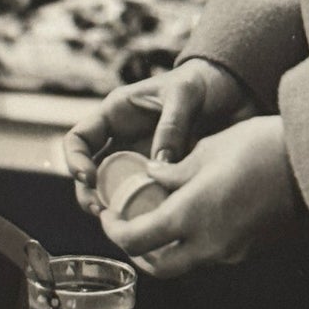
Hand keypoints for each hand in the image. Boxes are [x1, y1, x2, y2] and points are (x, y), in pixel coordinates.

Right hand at [63, 59, 258, 216]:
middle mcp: (124, 142)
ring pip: (116, 194)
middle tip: (104, 212)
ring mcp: (141, 163)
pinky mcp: (163, 180)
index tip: (89, 177)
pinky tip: (157, 224)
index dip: (75, 159)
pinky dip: (147, 214)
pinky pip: (146, 202)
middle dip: (91, 196)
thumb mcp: (185, 95)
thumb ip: (171, 125)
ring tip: (128, 224)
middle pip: (91, 175)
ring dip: (117, 211)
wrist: (233, 94)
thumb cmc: (201, 83)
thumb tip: (160, 164)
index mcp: (117, 114)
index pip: (79, 139)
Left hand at [101, 115, 305, 276]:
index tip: (107, 213)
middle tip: (127, 223)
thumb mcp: (208, 149)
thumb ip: (174, 170)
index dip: (114, 229)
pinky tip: (191, 213)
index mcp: (190, 216)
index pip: (136, 239)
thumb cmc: (259, 148)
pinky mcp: (246, 250)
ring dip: (164, 248)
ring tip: (158, 215)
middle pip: (158, 266)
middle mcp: (207, 244)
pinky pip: (208, 255)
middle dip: (137, 250)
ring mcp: (229, 252)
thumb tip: (152, 176)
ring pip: (184, 264)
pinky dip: (191, 242)